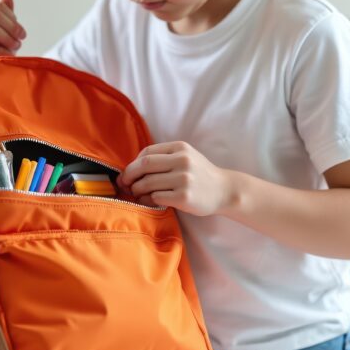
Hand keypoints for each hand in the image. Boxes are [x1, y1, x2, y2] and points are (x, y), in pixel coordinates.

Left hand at [117, 141, 234, 215]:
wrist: (224, 190)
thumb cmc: (200, 175)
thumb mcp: (186, 157)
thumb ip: (164, 158)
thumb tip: (131, 168)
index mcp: (180, 148)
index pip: (148, 152)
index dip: (133, 163)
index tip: (128, 173)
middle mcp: (182, 161)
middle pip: (144, 165)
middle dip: (129, 175)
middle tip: (124, 184)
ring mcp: (184, 179)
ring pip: (148, 182)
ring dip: (136, 190)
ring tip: (136, 194)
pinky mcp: (184, 197)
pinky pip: (156, 197)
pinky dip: (146, 200)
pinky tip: (147, 201)